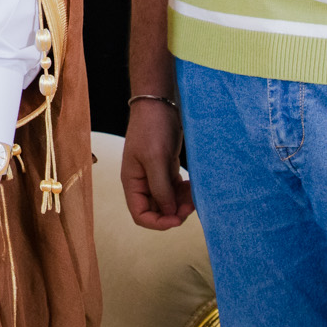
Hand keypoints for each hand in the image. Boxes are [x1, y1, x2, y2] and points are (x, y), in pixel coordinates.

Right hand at [122, 99, 195, 229]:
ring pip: (168, 201)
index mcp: (132, 182)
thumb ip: (161, 188)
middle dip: (173, 212)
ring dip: (181, 203)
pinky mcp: (166, 169)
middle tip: (191, 206)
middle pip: (156, 210)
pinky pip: (175, 189)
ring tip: (194, 195)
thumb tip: (169, 213)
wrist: (158, 104)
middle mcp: (142, 182)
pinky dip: (184, 192)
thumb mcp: (155, 159)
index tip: (177, 218)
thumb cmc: (151, 128)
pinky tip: (193, 186)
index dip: (158, 222)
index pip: (140, 215)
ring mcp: (154, 176)